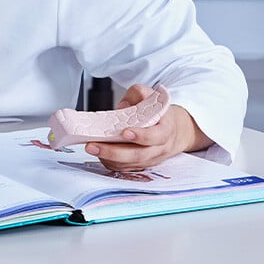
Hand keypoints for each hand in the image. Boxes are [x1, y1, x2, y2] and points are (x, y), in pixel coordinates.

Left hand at [84, 83, 213, 170]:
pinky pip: (125, 168)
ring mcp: (150, 159)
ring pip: (129, 164)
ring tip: (91, 148)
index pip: (156, 136)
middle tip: (93, 145)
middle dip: (114, 152)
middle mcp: (159, 147)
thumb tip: (122, 107)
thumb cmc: (158, 113)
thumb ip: (138, 95)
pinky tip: (99, 154)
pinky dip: (110, 163)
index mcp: (165, 129)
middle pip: (138, 155)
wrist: (173, 130)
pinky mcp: (140, 165)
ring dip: (108, 158)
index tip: (125, 132)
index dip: (141, 135)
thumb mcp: (152, 97)